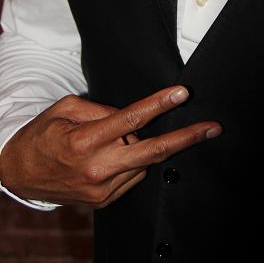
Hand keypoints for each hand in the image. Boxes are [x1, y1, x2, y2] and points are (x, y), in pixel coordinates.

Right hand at [0, 86, 220, 207]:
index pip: (131, 119)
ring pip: (143, 161)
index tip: (181, 94)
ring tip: (121, 138)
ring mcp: (102, 188)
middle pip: (152, 151)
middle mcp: (97, 167)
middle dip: (186, 138)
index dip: (159, 104)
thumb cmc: (43, 135)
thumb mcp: (65, 109)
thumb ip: (100, 109)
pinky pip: (132, 175)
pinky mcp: (104, 200)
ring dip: (143, 146)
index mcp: (85, 140)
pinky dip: (132, 161)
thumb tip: (131, 116)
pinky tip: (117, 154)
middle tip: (212, 128)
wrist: (18, 172)